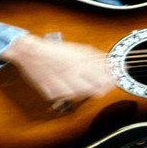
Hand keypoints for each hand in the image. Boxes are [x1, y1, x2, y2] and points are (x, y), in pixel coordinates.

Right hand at [0, 34, 114, 104]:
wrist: (31, 54)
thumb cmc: (55, 51)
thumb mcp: (77, 50)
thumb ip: (94, 57)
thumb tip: (110, 64)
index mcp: (79, 63)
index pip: (102, 77)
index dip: (112, 81)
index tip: (116, 80)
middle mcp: (72, 75)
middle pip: (94, 89)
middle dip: (102, 88)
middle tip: (104, 86)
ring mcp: (61, 85)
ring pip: (81, 95)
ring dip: (86, 91)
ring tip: (83, 83)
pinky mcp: (52, 93)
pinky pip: (67, 97)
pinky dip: (70, 93)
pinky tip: (69, 86)